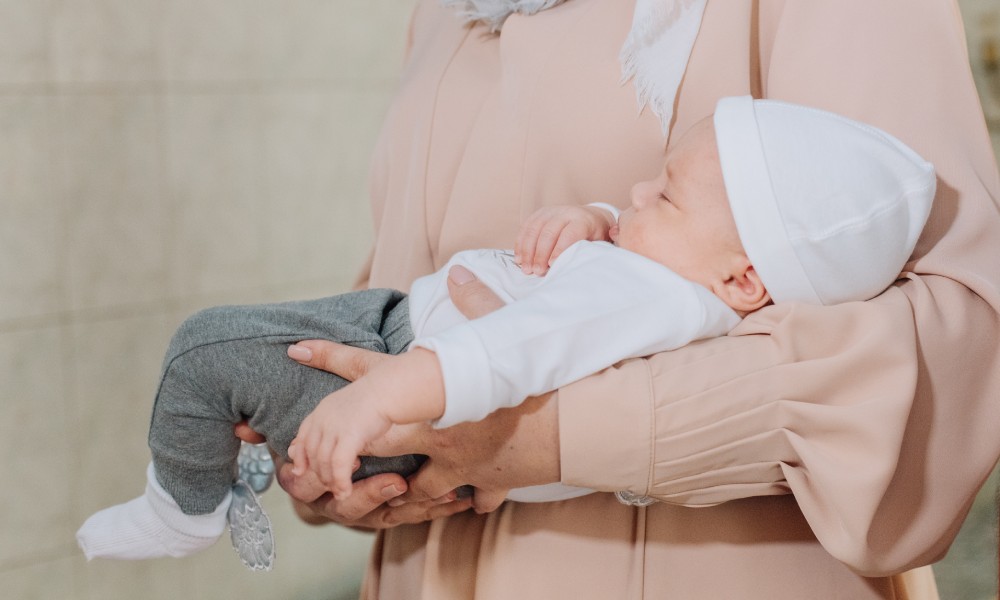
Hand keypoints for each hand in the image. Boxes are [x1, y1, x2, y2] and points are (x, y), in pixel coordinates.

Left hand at [289, 385, 392, 499]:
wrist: (390, 389)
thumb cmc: (379, 395)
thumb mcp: (351, 407)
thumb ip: (338, 423)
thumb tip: (333, 440)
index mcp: (323, 409)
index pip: (302, 436)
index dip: (299, 456)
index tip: (299, 471)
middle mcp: (323, 418)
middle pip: (312, 453)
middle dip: (319, 473)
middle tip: (329, 486)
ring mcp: (333, 426)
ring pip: (324, 462)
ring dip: (331, 481)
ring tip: (340, 493)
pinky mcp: (348, 435)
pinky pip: (339, 466)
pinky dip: (341, 481)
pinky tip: (346, 491)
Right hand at [514, 205, 615, 274]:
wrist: (591, 217)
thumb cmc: (594, 236)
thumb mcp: (598, 244)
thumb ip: (586, 253)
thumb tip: (573, 269)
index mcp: (583, 220)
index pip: (569, 234)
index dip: (559, 250)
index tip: (551, 265)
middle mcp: (566, 212)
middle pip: (549, 232)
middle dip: (540, 254)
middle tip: (536, 271)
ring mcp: (551, 211)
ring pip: (534, 229)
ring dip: (527, 250)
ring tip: (525, 268)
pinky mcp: (540, 213)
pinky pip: (526, 227)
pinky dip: (521, 243)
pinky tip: (519, 258)